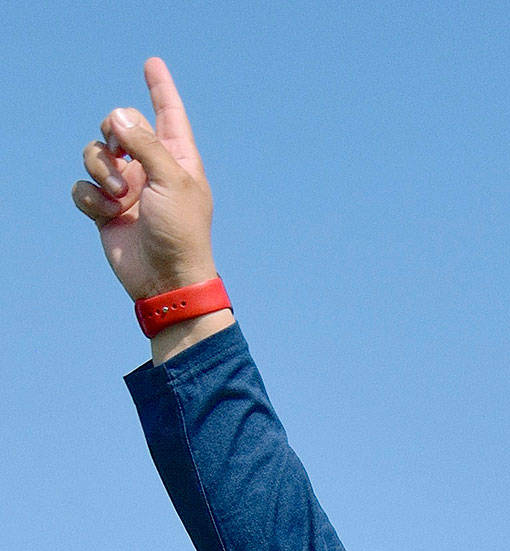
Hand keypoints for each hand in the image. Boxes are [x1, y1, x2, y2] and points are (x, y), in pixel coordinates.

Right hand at [72, 57, 216, 301]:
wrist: (165, 279)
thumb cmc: (180, 232)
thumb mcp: (172, 181)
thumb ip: (145, 143)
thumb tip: (116, 118)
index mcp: (177, 158)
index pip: (168, 114)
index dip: (160, 89)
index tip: (152, 64)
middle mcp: (151, 168)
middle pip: (120, 124)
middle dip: (114, 132)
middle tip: (121, 152)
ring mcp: (127, 188)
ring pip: (96, 152)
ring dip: (101, 169)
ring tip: (119, 196)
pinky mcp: (105, 208)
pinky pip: (82, 186)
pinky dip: (91, 198)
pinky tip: (108, 215)